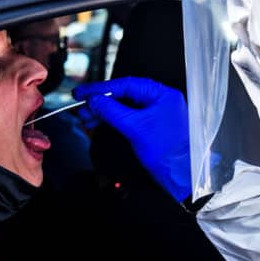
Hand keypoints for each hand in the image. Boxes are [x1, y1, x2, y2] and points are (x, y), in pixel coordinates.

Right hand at [73, 77, 190, 201]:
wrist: (178, 176)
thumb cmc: (167, 153)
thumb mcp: (134, 128)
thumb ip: (112, 111)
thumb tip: (94, 100)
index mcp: (162, 94)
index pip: (127, 84)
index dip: (101, 88)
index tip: (83, 92)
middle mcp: (159, 101)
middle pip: (123, 94)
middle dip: (100, 101)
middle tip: (81, 105)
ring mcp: (153, 114)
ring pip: (122, 107)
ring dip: (102, 111)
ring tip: (85, 117)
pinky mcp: (148, 126)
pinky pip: (126, 117)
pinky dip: (110, 119)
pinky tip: (97, 122)